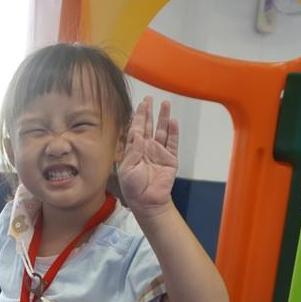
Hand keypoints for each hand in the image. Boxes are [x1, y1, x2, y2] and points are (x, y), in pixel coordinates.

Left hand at [117, 96, 178, 217]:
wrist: (148, 202)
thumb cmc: (134, 189)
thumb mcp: (127, 169)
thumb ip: (133, 150)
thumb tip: (137, 133)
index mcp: (134, 150)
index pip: (135, 129)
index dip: (137, 117)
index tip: (140, 104)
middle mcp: (146, 149)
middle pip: (148, 126)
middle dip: (148, 112)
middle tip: (150, 98)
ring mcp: (159, 153)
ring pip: (162, 131)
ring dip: (163, 117)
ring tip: (166, 103)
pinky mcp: (170, 159)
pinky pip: (173, 143)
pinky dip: (174, 132)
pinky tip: (173, 121)